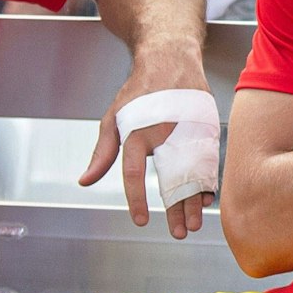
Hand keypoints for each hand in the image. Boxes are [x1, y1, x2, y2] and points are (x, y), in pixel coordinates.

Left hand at [84, 42, 212, 239]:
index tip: (140, 220)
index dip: (137, 199)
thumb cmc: (140, 90)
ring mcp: (188, 131)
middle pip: (171, 179)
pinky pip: (207, 161)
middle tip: (178, 232)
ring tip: (195, 222)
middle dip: (176, 209)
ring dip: (195, 200)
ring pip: (193, 173)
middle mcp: (164, 133)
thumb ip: (102, 153)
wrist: (171, 59)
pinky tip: (205, 198)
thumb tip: (85, 181)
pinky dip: (207, 181)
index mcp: (138, 131)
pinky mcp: (205, 129)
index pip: (134, 173)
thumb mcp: (113, 118)